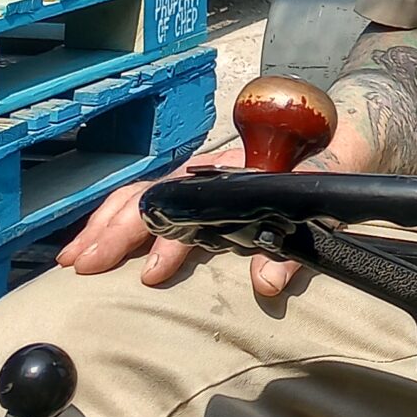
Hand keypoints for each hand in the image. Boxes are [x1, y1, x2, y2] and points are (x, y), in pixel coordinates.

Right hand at [58, 112, 373, 299]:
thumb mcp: (325, 193)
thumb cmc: (332, 160)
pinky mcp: (196, 189)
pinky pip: (145, 201)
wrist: (343, 131)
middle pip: (150, 197)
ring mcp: (198, 179)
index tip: (148, 275)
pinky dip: (113, 220)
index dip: (169, 240)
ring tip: (73, 259)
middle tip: (84, 268)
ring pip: (139, 196)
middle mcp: (208, 172)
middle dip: (114, 232)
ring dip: (103, 226)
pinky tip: (91, 243)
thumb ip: (299, 239)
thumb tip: (267, 285)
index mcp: (235, 171)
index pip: (190, 204)